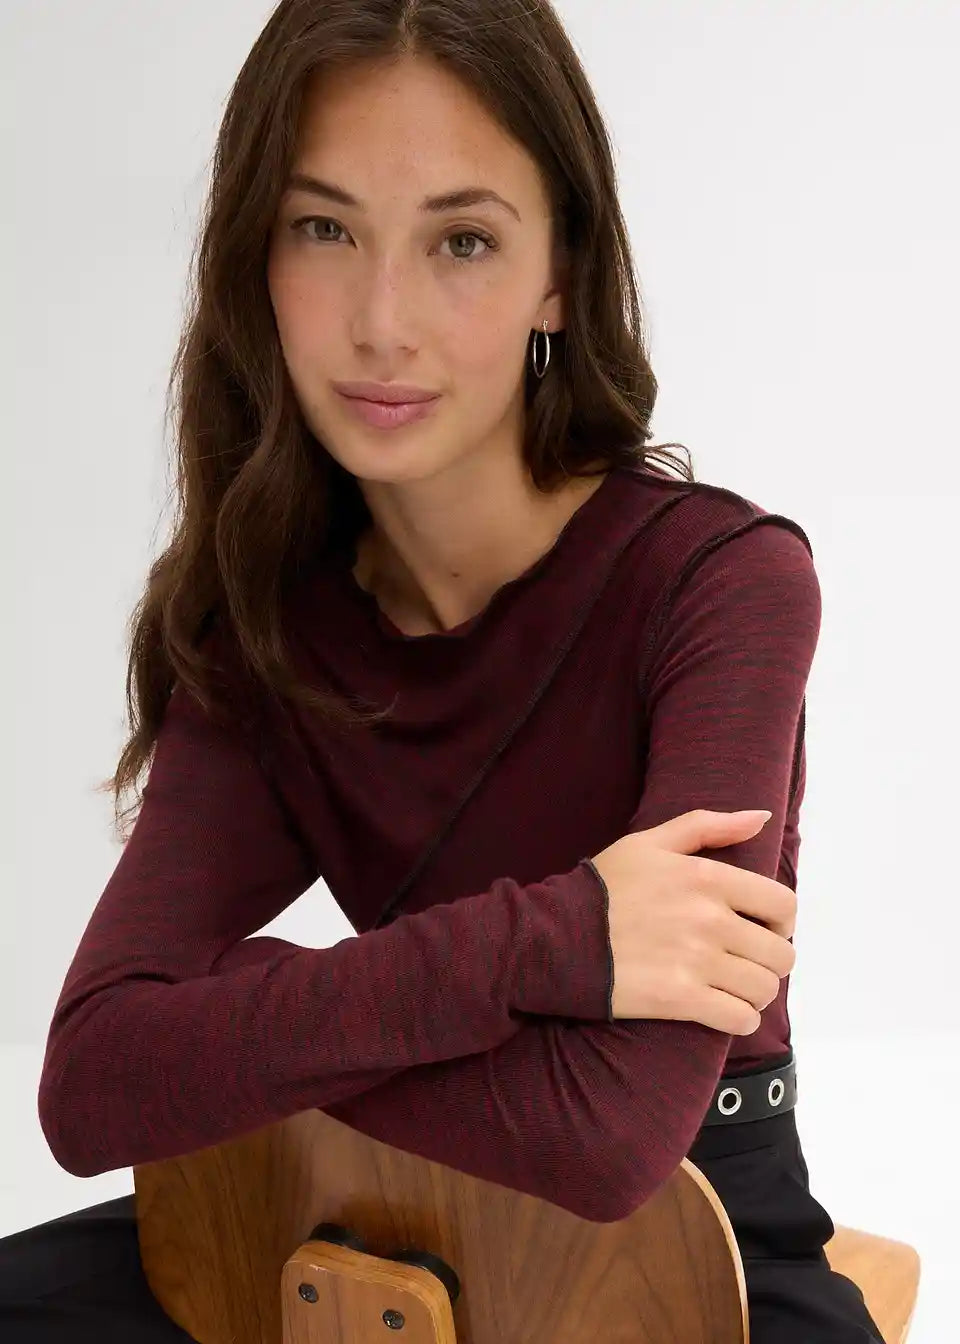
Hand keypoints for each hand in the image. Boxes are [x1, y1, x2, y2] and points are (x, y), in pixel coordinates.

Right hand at [590, 809, 796, 1032]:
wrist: (555, 937)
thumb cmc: (604, 888)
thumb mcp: (650, 842)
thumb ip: (709, 826)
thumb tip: (762, 819)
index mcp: (707, 877)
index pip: (782, 905)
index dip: (783, 922)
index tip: (766, 929)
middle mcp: (709, 919)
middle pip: (780, 954)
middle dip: (769, 961)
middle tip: (746, 963)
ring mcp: (696, 962)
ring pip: (764, 989)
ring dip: (756, 993)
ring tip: (736, 989)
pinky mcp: (680, 999)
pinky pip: (740, 1019)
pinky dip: (740, 1019)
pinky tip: (725, 1011)